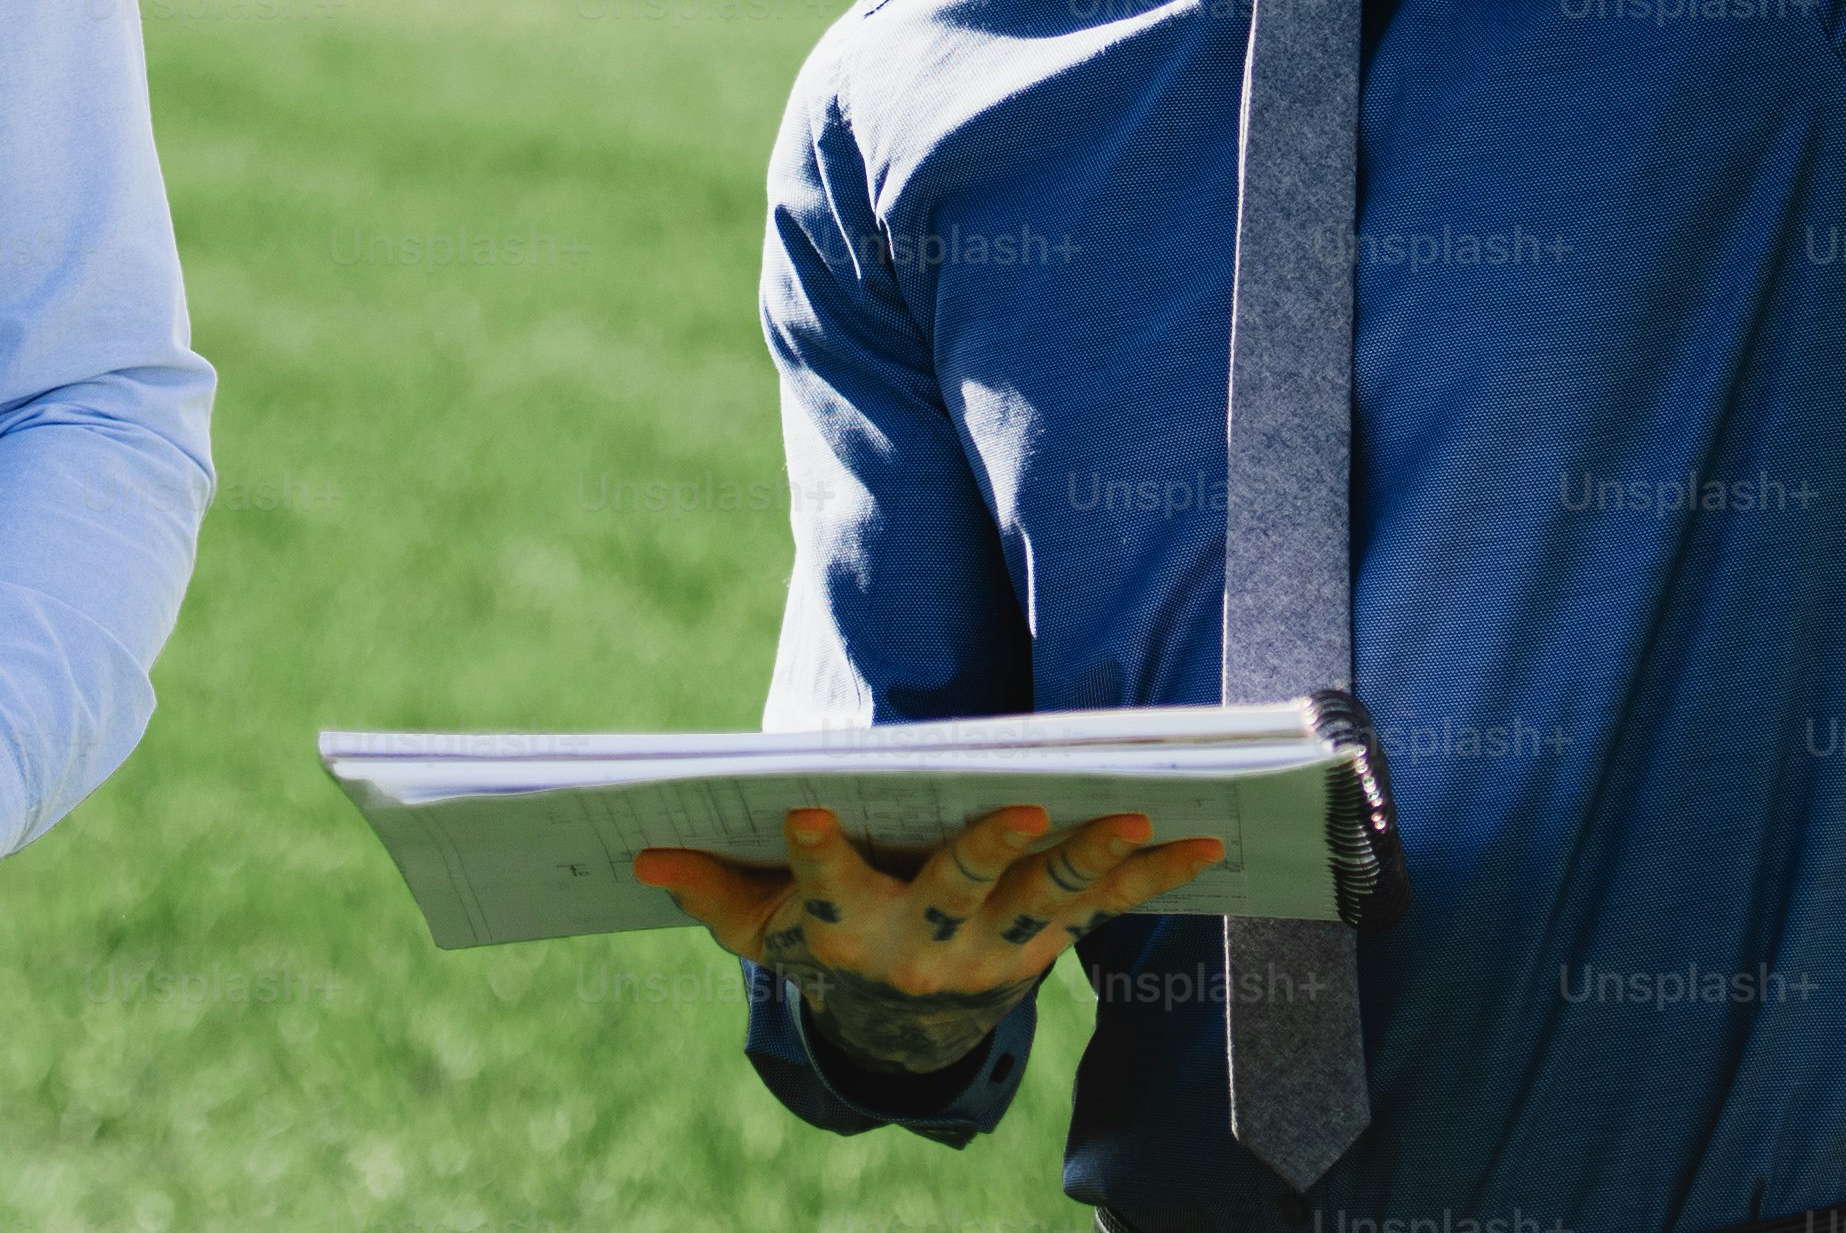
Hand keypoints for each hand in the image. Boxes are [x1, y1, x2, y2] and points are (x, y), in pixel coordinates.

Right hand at [632, 803, 1227, 1080]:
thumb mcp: (758, 928)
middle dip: (988, 850)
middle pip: (957, 890)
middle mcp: (928, 943)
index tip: (805, 811)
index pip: (827, 887)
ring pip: (1049, 899)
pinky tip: (1206, 839)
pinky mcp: (1050, 938)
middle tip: (1020, 809)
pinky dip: (1158, 875)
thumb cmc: (820, 947)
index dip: (814, 855)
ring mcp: (997, 945)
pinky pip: (1110, 905)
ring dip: (1093, 858)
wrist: (901, 1036)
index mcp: (849, 928)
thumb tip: (639, 853)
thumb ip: (710, 889)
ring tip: (1136, 815)